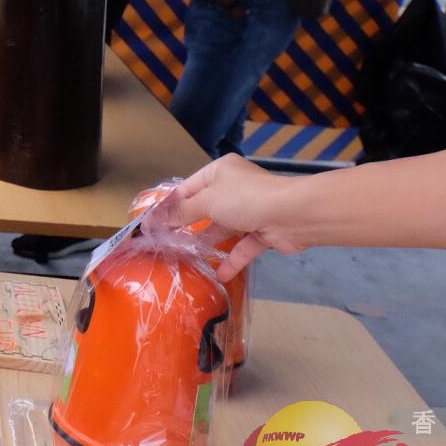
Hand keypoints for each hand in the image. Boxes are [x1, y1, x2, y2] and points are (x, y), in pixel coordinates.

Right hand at [164, 156, 306, 279]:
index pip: (188, 188)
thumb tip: (155, 219)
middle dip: (188, 226)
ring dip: (209, 243)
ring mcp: (250, 210)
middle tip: (167, 243)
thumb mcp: (206, 202)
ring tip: (188, 259)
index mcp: (219, 172)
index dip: (170, 206)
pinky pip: (243, 246)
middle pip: (205, 208)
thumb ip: (181, 212)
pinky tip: (219, 274)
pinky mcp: (263, 231)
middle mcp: (234, 188)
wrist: (293, 214)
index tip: (152, 224)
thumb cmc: (245, 199)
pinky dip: (232, 259)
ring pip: (224, 228)